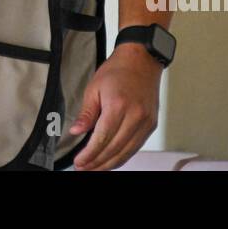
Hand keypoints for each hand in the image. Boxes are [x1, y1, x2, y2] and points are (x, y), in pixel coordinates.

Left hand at [67, 43, 162, 170]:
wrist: (141, 60)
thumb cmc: (118, 70)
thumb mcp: (94, 88)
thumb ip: (86, 113)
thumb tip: (76, 131)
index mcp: (118, 105)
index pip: (102, 138)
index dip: (90, 154)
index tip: (80, 162)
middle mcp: (135, 116)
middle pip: (115, 149)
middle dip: (98, 163)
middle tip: (84, 168)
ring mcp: (146, 121)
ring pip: (127, 152)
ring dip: (110, 164)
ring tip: (95, 169)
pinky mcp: (151, 124)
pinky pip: (136, 147)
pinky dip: (123, 156)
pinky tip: (112, 160)